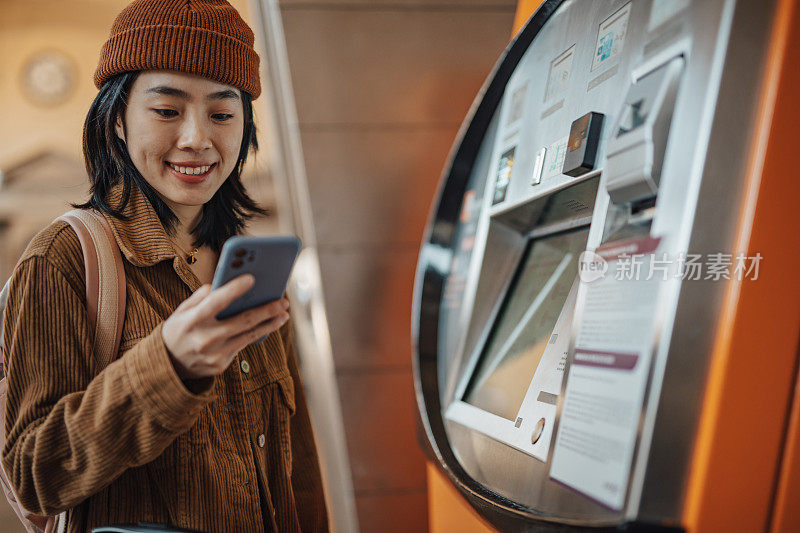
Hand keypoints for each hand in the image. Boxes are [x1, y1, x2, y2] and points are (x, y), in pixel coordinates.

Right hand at [161, 274, 289, 379]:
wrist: (166, 366)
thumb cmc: (178, 330)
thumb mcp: (181, 311)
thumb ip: (200, 297)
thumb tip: (221, 286)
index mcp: (192, 321)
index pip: (216, 302)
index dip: (234, 290)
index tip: (252, 278)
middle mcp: (204, 338)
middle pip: (243, 321)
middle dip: (267, 310)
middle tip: (283, 302)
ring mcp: (214, 354)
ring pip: (249, 336)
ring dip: (269, 324)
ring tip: (283, 314)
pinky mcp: (220, 365)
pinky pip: (242, 346)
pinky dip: (256, 335)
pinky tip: (268, 326)